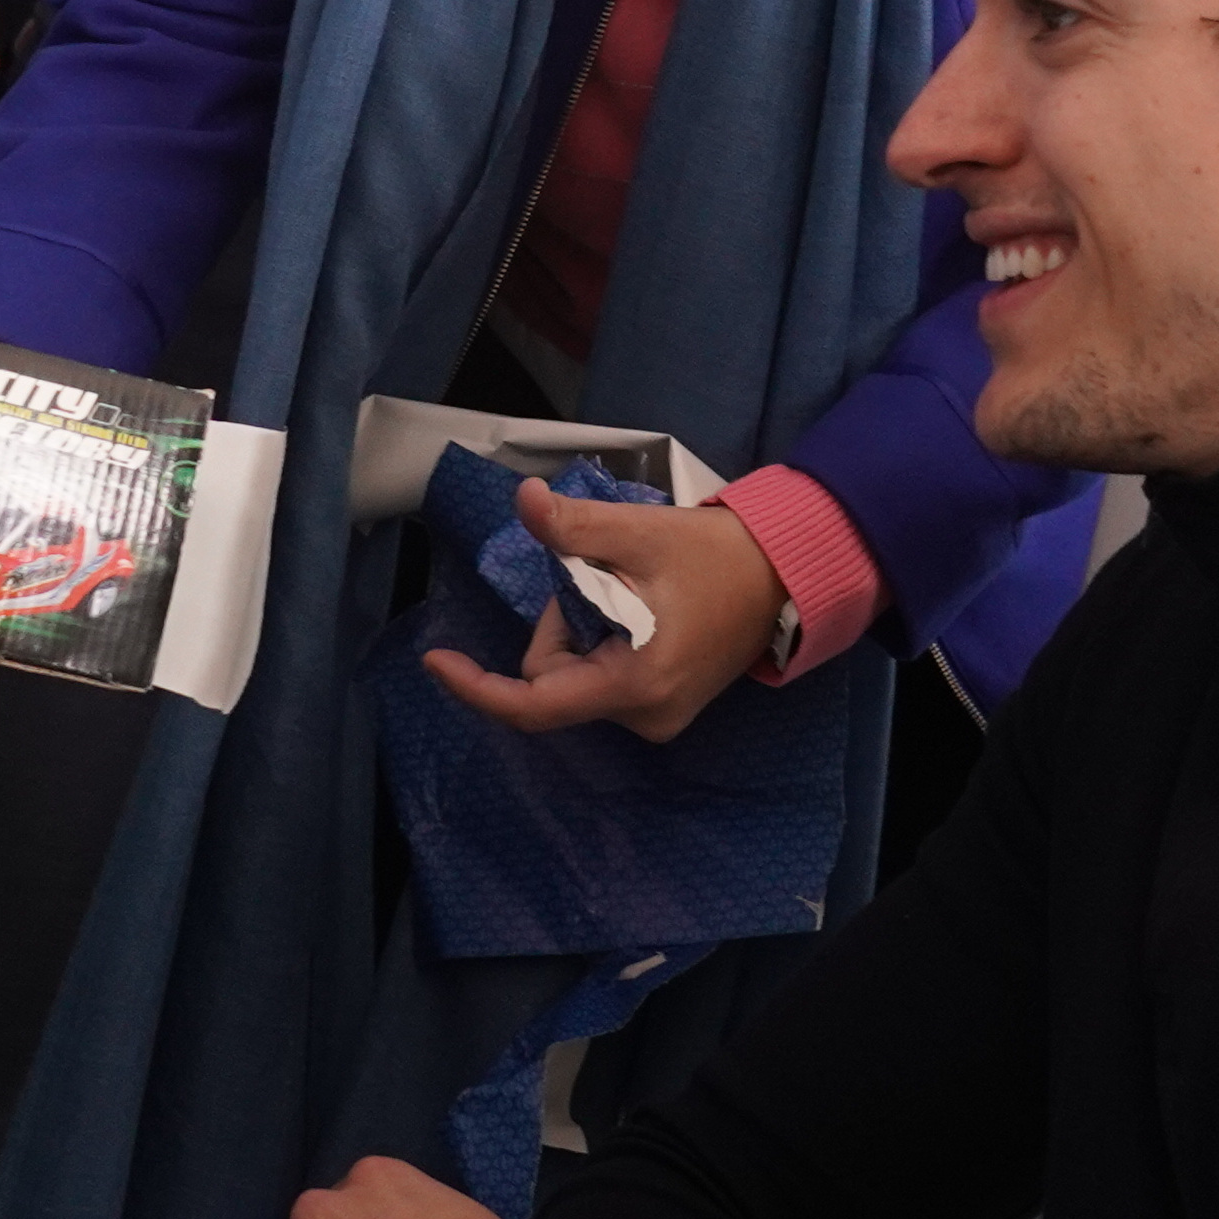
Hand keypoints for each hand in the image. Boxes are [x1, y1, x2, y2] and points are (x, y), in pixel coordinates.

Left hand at [419, 486, 784, 747]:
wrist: (783, 575)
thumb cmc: (715, 555)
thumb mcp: (640, 533)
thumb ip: (574, 526)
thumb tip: (522, 500)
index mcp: (634, 684)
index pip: (535, 704)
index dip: (478, 687)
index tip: (435, 661)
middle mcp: (643, 718)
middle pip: (552, 675)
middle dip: (562, 620)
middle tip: (608, 577)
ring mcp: (656, 719)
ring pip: (574, 674)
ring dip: (584, 628)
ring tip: (635, 591)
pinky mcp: (662, 709)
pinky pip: (600, 676)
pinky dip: (602, 638)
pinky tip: (642, 610)